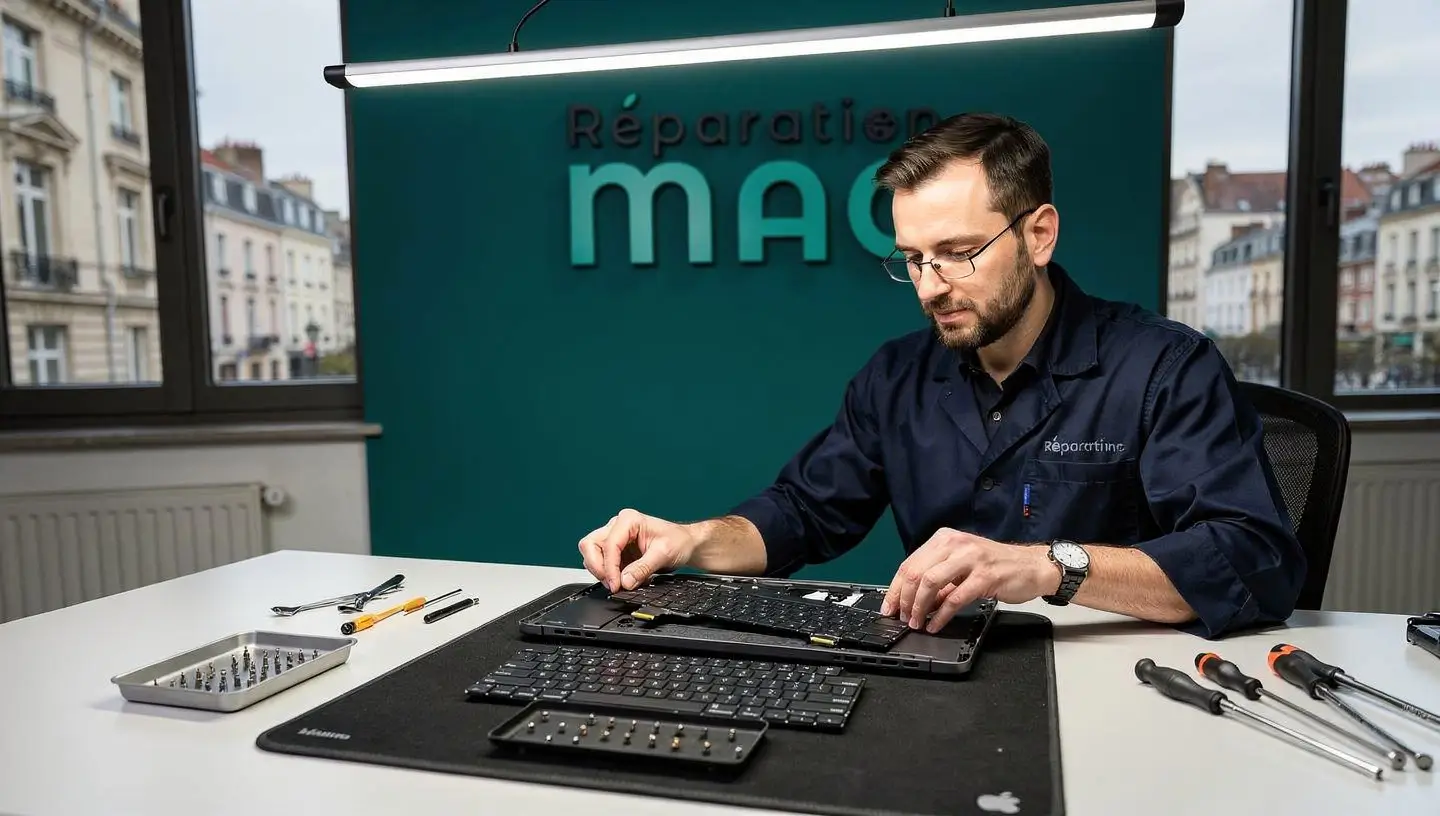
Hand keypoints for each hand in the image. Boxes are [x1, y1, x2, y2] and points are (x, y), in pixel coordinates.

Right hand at [578, 508, 697, 591]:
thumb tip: (624, 582)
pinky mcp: (617, 551)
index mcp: (629, 520)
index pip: (608, 544)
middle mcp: (618, 526)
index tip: (616, 584)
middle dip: (598, 567)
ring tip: (620, 583)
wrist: (686, 544)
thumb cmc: (678, 541)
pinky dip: (609, 574)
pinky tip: (624, 580)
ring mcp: (615, 538)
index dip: (609, 567)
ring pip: (592, 554)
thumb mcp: (663, 554)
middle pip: (590, 545)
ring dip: (602, 572)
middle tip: (611, 584)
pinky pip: (602, 563)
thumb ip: (642, 568)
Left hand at [879, 529, 1054, 632]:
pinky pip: (954, 598)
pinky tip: (935, 624)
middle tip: (902, 617)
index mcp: (945, 538)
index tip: (889, 606)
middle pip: (916, 572)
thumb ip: (939, 580)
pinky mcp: (985, 576)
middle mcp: (955, 544)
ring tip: (916, 622)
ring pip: (931, 582)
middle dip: (904, 599)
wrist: (1032, 566)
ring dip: (919, 606)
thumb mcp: (962, 566)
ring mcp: (970, 558)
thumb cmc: (997, 566)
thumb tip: (914, 601)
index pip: (910, 563)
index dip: (896, 588)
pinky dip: (941, 614)